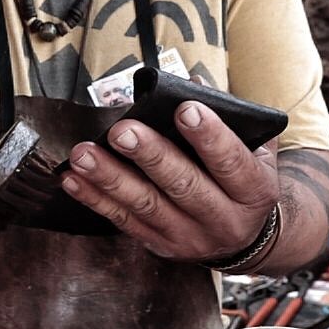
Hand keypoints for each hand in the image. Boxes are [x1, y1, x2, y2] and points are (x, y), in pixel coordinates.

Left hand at [60, 101, 278, 262]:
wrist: (246, 238)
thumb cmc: (243, 180)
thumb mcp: (254, 151)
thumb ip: (228, 117)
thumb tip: (192, 82)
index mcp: (254, 190)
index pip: (232, 162)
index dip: (209, 136)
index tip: (185, 108)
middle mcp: (225, 219)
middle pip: (184, 186)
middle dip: (150, 156)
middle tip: (122, 130)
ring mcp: (191, 237)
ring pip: (147, 206)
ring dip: (111, 178)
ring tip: (84, 154)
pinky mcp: (162, 246)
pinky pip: (124, 222)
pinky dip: (96, 199)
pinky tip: (74, 179)